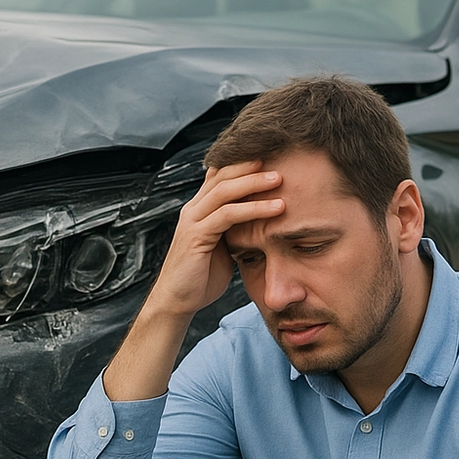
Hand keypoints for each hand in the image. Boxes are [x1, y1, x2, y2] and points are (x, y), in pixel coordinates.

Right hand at [101, 161, 283, 400]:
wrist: (177, 301)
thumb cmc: (201, 277)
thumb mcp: (221, 247)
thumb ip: (234, 230)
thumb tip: (259, 221)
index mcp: (199, 210)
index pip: (220, 176)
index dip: (243, 164)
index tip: (272, 157)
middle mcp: (193, 210)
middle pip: (221, 175)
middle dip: (250, 165)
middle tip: (280, 158)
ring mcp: (192, 221)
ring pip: (224, 191)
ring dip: (254, 183)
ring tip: (281, 178)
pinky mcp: (196, 237)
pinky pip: (227, 216)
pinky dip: (253, 209)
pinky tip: (276, 208)